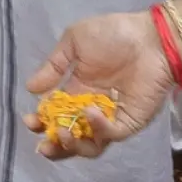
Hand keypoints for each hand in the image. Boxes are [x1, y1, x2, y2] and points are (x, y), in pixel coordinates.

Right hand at [20, 11, 173, 157]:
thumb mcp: (75, 42)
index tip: (31, 121)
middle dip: (54, 144)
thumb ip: (53, 66)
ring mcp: (111, 119)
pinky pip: (110, 135)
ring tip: (63, 133)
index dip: (42, 122)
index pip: (56, 115)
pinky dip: (97, 128)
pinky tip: (89, 111)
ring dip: (72, 145)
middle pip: (70, 138)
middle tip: (43, 143)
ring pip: (89, 146)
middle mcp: (92, 110)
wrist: (151, 38)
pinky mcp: (128, 123)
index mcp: (77, 91)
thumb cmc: (114, 35)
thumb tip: (30, 88)